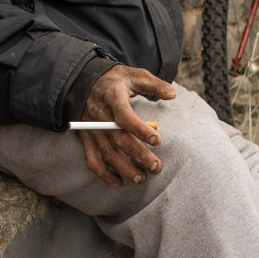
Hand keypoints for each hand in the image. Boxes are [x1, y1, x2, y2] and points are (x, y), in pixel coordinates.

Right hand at [78, 65, 175, 185]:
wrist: (86, 81)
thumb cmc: (116, 80)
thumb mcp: (135, 74)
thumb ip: (154, 84)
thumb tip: (172, 94)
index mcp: (112, 96)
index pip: (124, 116)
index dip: (140, 130)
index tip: (158, 140)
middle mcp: (99, 115)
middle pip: (118, 139)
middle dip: (138, 155)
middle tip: (156, 166)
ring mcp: (91, 129)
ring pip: (107, 153)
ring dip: (124, 168)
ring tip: (142, 178)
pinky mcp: (86, 139)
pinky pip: (92, 160)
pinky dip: (104, 174)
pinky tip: (119, 182)